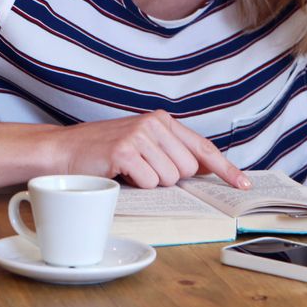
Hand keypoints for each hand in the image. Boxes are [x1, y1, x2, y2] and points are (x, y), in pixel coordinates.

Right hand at [52, 110, 251, 189]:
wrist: (63, 151)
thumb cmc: (103, 152)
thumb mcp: (141, 145)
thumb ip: (171, 151)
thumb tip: (205, 169)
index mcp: (161, 120)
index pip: (202, 147)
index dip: (225, 167)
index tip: (243, 183)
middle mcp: (154, 124)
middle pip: (187, 169)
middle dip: (167, 177)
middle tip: (141, 170)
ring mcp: (139, 135)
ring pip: (169, 178)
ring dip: (149, 183)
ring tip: (128, 171)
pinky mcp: (125, 151)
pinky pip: (148, 182)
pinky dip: (135, 186)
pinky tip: (119, 173)